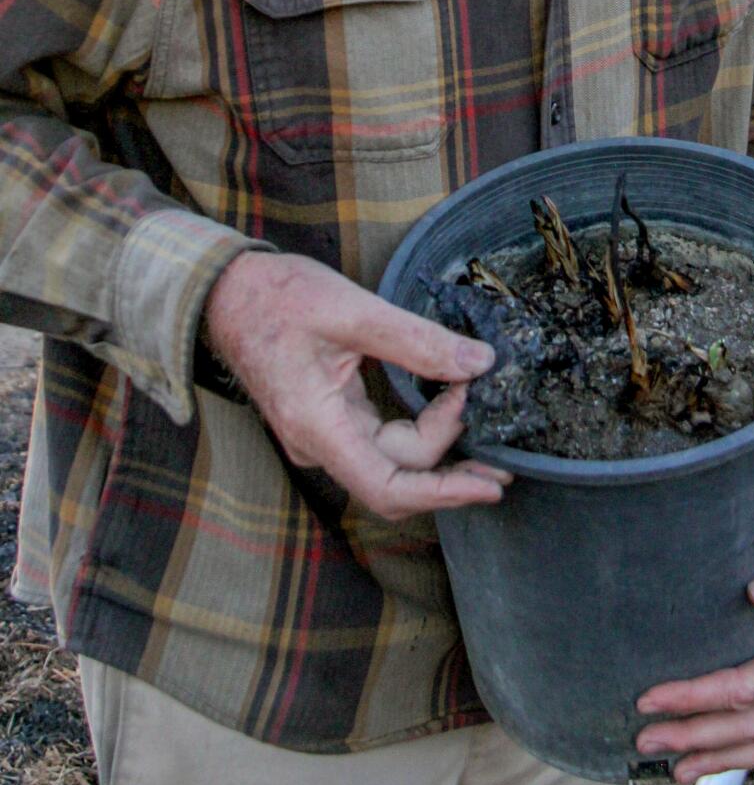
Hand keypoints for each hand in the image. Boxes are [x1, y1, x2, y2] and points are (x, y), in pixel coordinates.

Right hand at [203, 249, 511, 521]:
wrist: (225, 291)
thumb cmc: (278, 297)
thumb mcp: (353, 310)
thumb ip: (417, 340)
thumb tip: (479, 363)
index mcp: (318, 426)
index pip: (386, 488)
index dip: (442, 494)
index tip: (487, 486)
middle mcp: (317, 443)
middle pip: (395, 475)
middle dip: (450, 467)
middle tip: (497, 445)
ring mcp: (321, 434)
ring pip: (390, 459)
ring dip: (437, 447)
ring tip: (483, 433)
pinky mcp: (328, 418)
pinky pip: (379, 439)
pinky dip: (417, 430)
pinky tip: (447, 410)